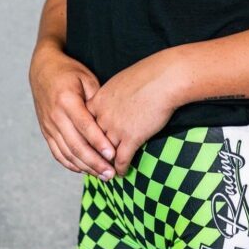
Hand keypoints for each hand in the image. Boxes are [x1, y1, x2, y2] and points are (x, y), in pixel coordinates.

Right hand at [28, 44, 117, 177]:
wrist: (42, 69)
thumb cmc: (69, 72)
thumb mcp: (86, 78)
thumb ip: (96, 99)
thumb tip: (110, 123)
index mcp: (66, 100)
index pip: (84, 126)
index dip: (99, 142)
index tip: (113, 155)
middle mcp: (55, 115)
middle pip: (76, 144)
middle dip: (94, 162)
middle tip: (111, 173)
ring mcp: (48, 125)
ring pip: (67, 153)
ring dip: (85, 167)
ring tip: (103, 176)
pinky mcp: (45, 132)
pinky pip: (57, 153)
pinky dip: (71, 164)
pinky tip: (85, 170)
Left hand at [84, 48, 186, 175]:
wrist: (164, 79)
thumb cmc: (148, 75)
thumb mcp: (120, 81)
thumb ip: (111, 95)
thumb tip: (113, 100)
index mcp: (98, 100)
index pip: (84, 124)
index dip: (85, 136)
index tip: (86, 144)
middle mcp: (102, 116)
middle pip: (90, 141)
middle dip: (92, 154)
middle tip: (92, 163)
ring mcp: (115, 128)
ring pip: (104, 154)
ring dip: (104, 165)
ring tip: (105, 172)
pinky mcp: (131, 138)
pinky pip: (121, 159)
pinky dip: (120, 169)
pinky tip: (121, 173)